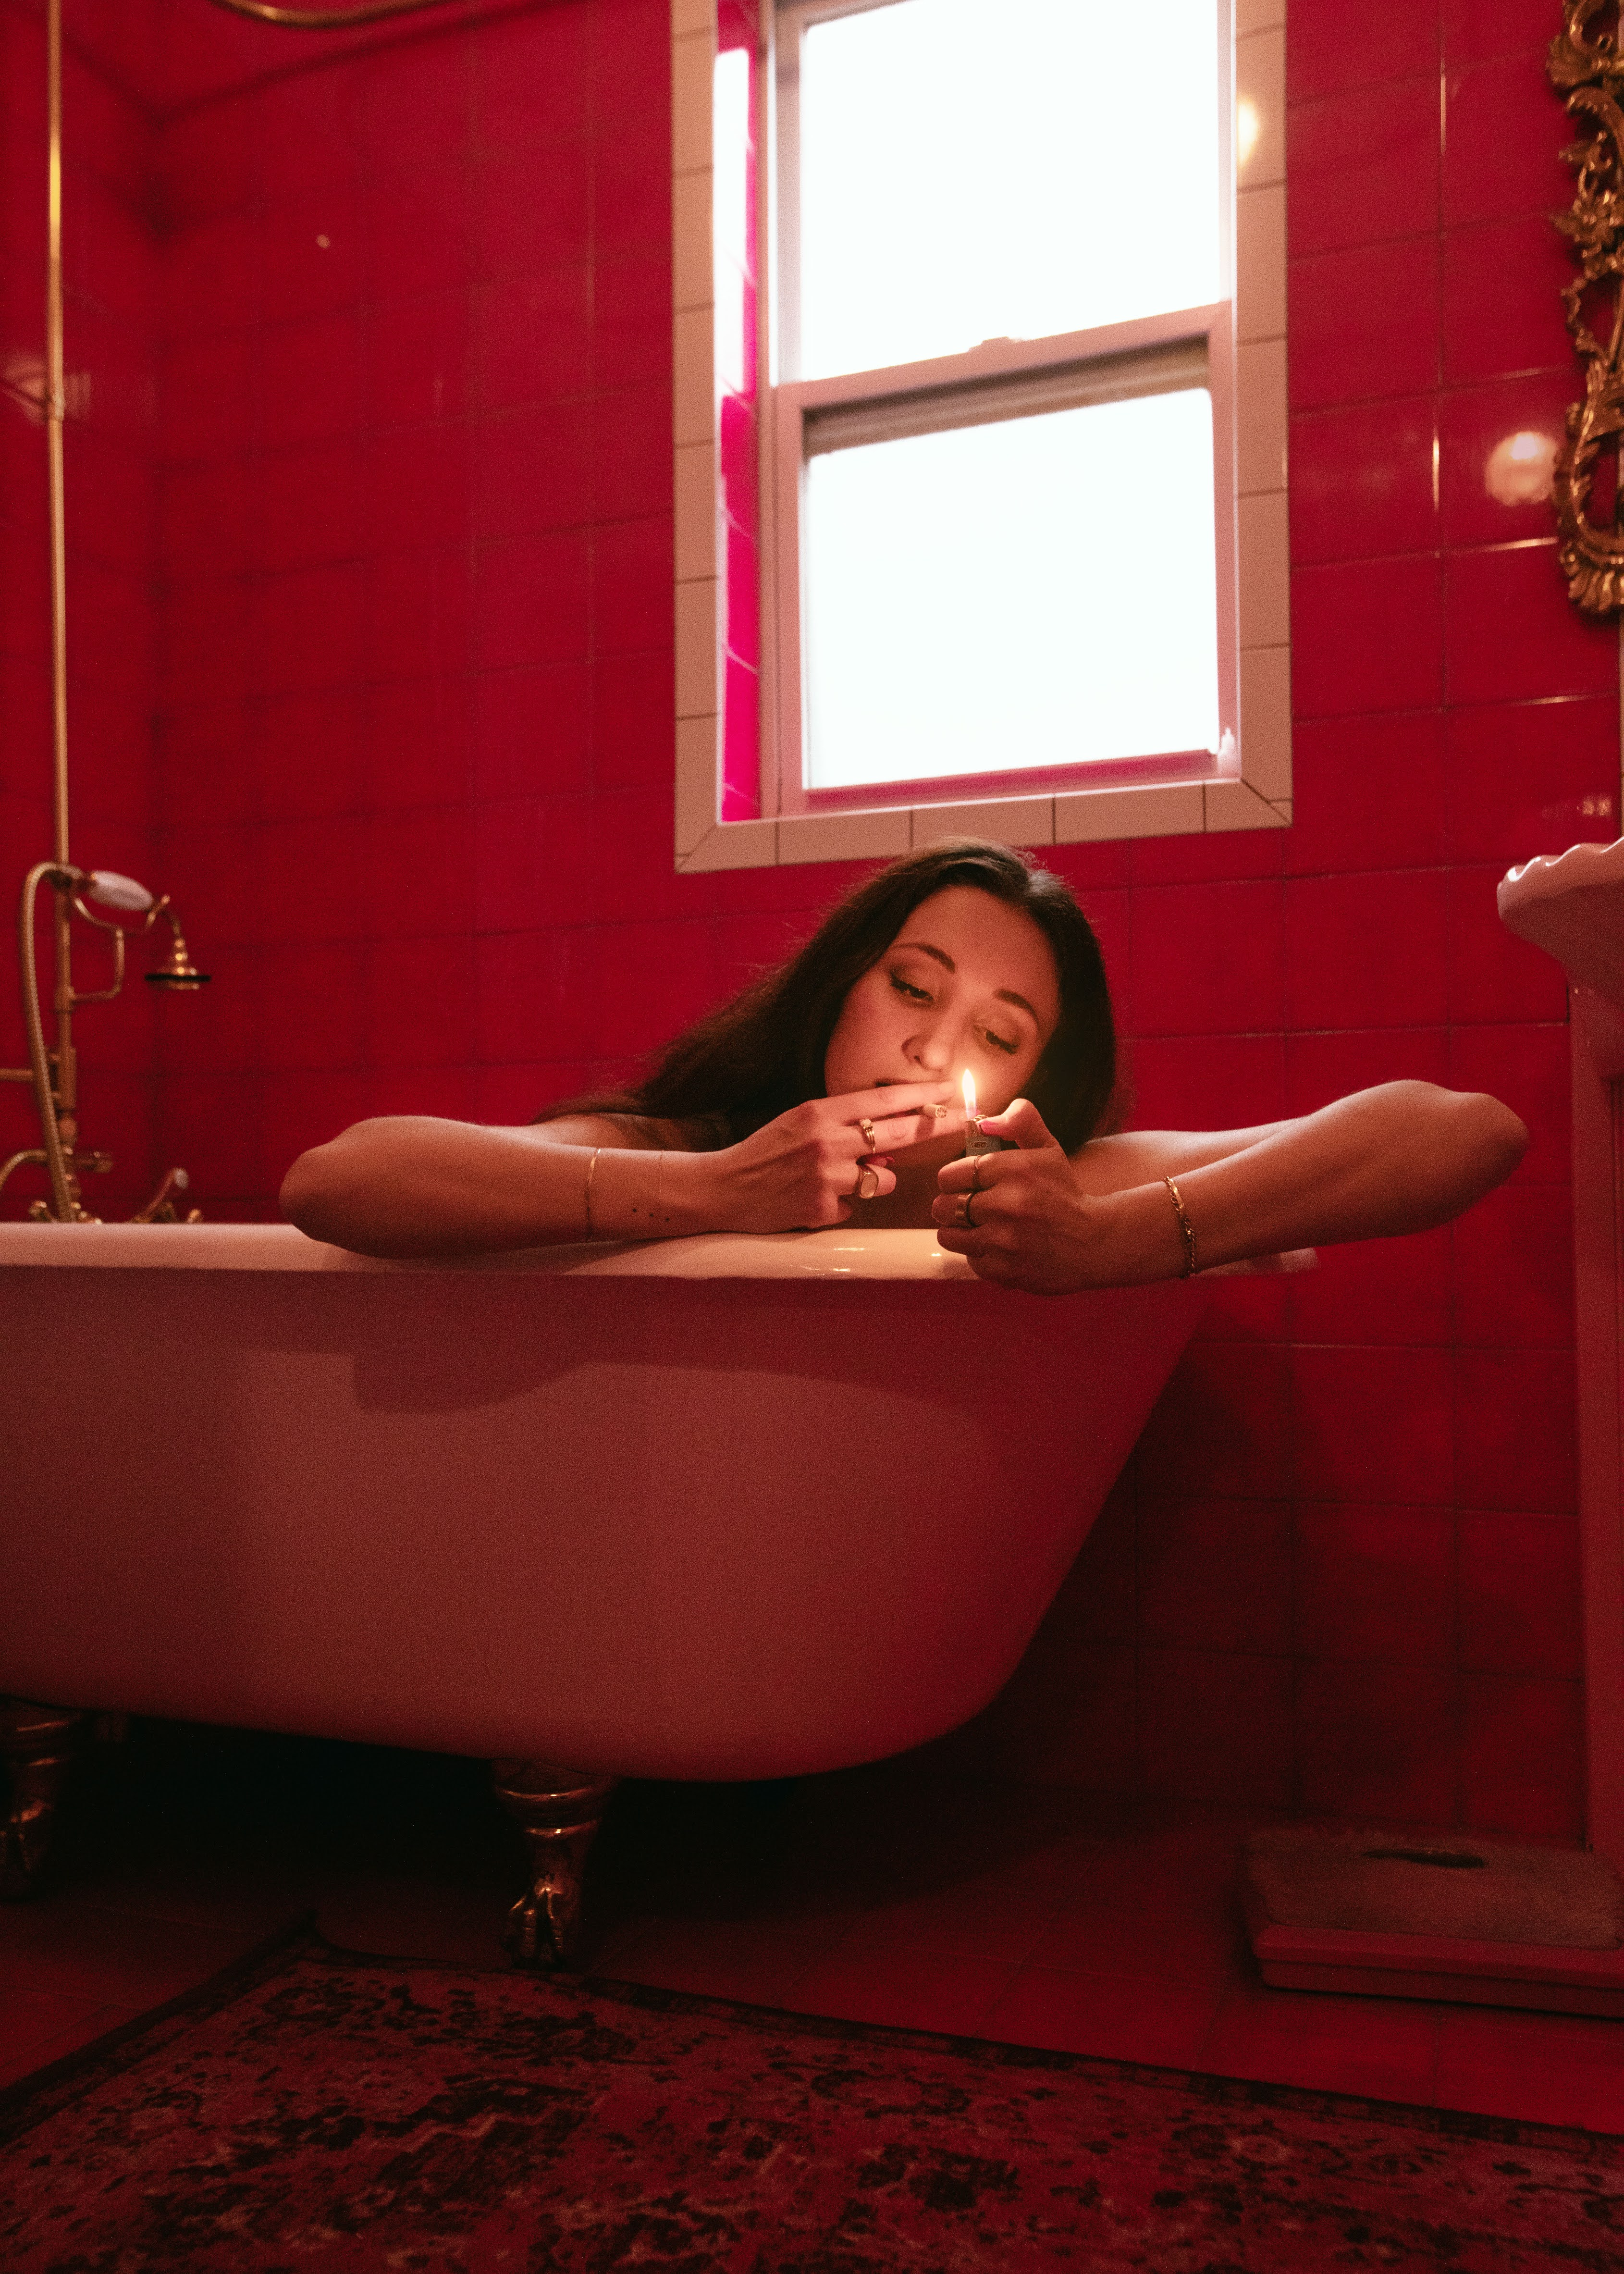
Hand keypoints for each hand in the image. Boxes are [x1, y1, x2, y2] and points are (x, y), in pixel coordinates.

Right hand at [711, 1083, 956, 1230]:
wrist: (724, 1188)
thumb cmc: (764, 1151)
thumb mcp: (800, 1122)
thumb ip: (843, 1126)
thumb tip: (889, 1144)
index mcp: (821, 1112)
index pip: (884, 1100)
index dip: (923, 1096)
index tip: (951, 1091)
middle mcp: (828, 1141)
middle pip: (900, 1134)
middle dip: (937, 1126)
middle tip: (966, 1120)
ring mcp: (827, 1177)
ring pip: (885, 1179)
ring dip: (875, 1180)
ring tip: (836, 1178)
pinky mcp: (823, 1208)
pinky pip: (857, 1206)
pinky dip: (843, 1203)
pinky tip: (814, 1197)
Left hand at [932, 1098, 1181, 1291]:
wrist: (1094, 1243)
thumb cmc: (1064, 1193)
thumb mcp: (1048, 1149)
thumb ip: (1021, 1121)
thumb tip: (984, 1121)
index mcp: (1014, 1169)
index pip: (950, 1175)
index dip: (954, 1180)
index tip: (966, 1185)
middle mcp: (1007, 1203)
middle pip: (944, 1205)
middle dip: (952, 1205)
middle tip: (971, 1207)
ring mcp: (1004, 1240)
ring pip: (950, 1235)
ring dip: (961, 1232)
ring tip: (983, 1228)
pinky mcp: (1005, 1269)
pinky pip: (970, 1260)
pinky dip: (981, 1255)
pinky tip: (1002, 1248)